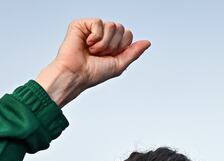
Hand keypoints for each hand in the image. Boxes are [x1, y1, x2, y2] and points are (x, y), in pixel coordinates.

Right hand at [36, 19, 150, 107]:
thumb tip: (147, 42)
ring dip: (103, 43)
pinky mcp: (81, 25)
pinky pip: (98, 22)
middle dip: (112, 45)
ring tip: (92, 50)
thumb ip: (134, 52)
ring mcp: (92, 29)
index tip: (109, 56)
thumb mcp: (119, 65)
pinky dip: (94, 37)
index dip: (121, 47)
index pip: (127, 34)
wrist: (76, 75)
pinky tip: (86, 43)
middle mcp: (102, 35)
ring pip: (111, 26)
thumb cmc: (93, 73)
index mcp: (112, 43)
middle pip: (121, 28)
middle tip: (99, 54)